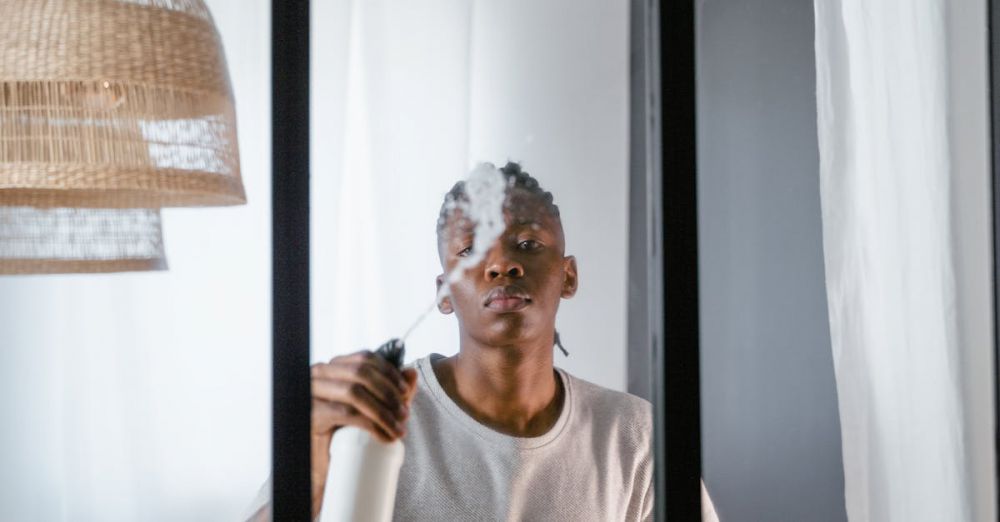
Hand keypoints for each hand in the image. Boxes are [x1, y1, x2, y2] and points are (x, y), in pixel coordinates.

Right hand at [309, 349, 418, 518]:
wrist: (327, 466)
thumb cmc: (348, 433)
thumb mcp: (375, 408)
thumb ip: (392, 390)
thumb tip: (412, 373)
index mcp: (333, 367)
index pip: (365, 358)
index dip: (389, 373)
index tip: (406, 393)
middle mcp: (318, 374)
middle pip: (361, 373)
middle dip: (389, 392)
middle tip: (404, 414)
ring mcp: (312, 392)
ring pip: (354, 392)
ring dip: (383, 411)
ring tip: (398, 429)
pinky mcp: (312, 414)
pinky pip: (346, 413)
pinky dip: (371, 424)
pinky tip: (384, 437)